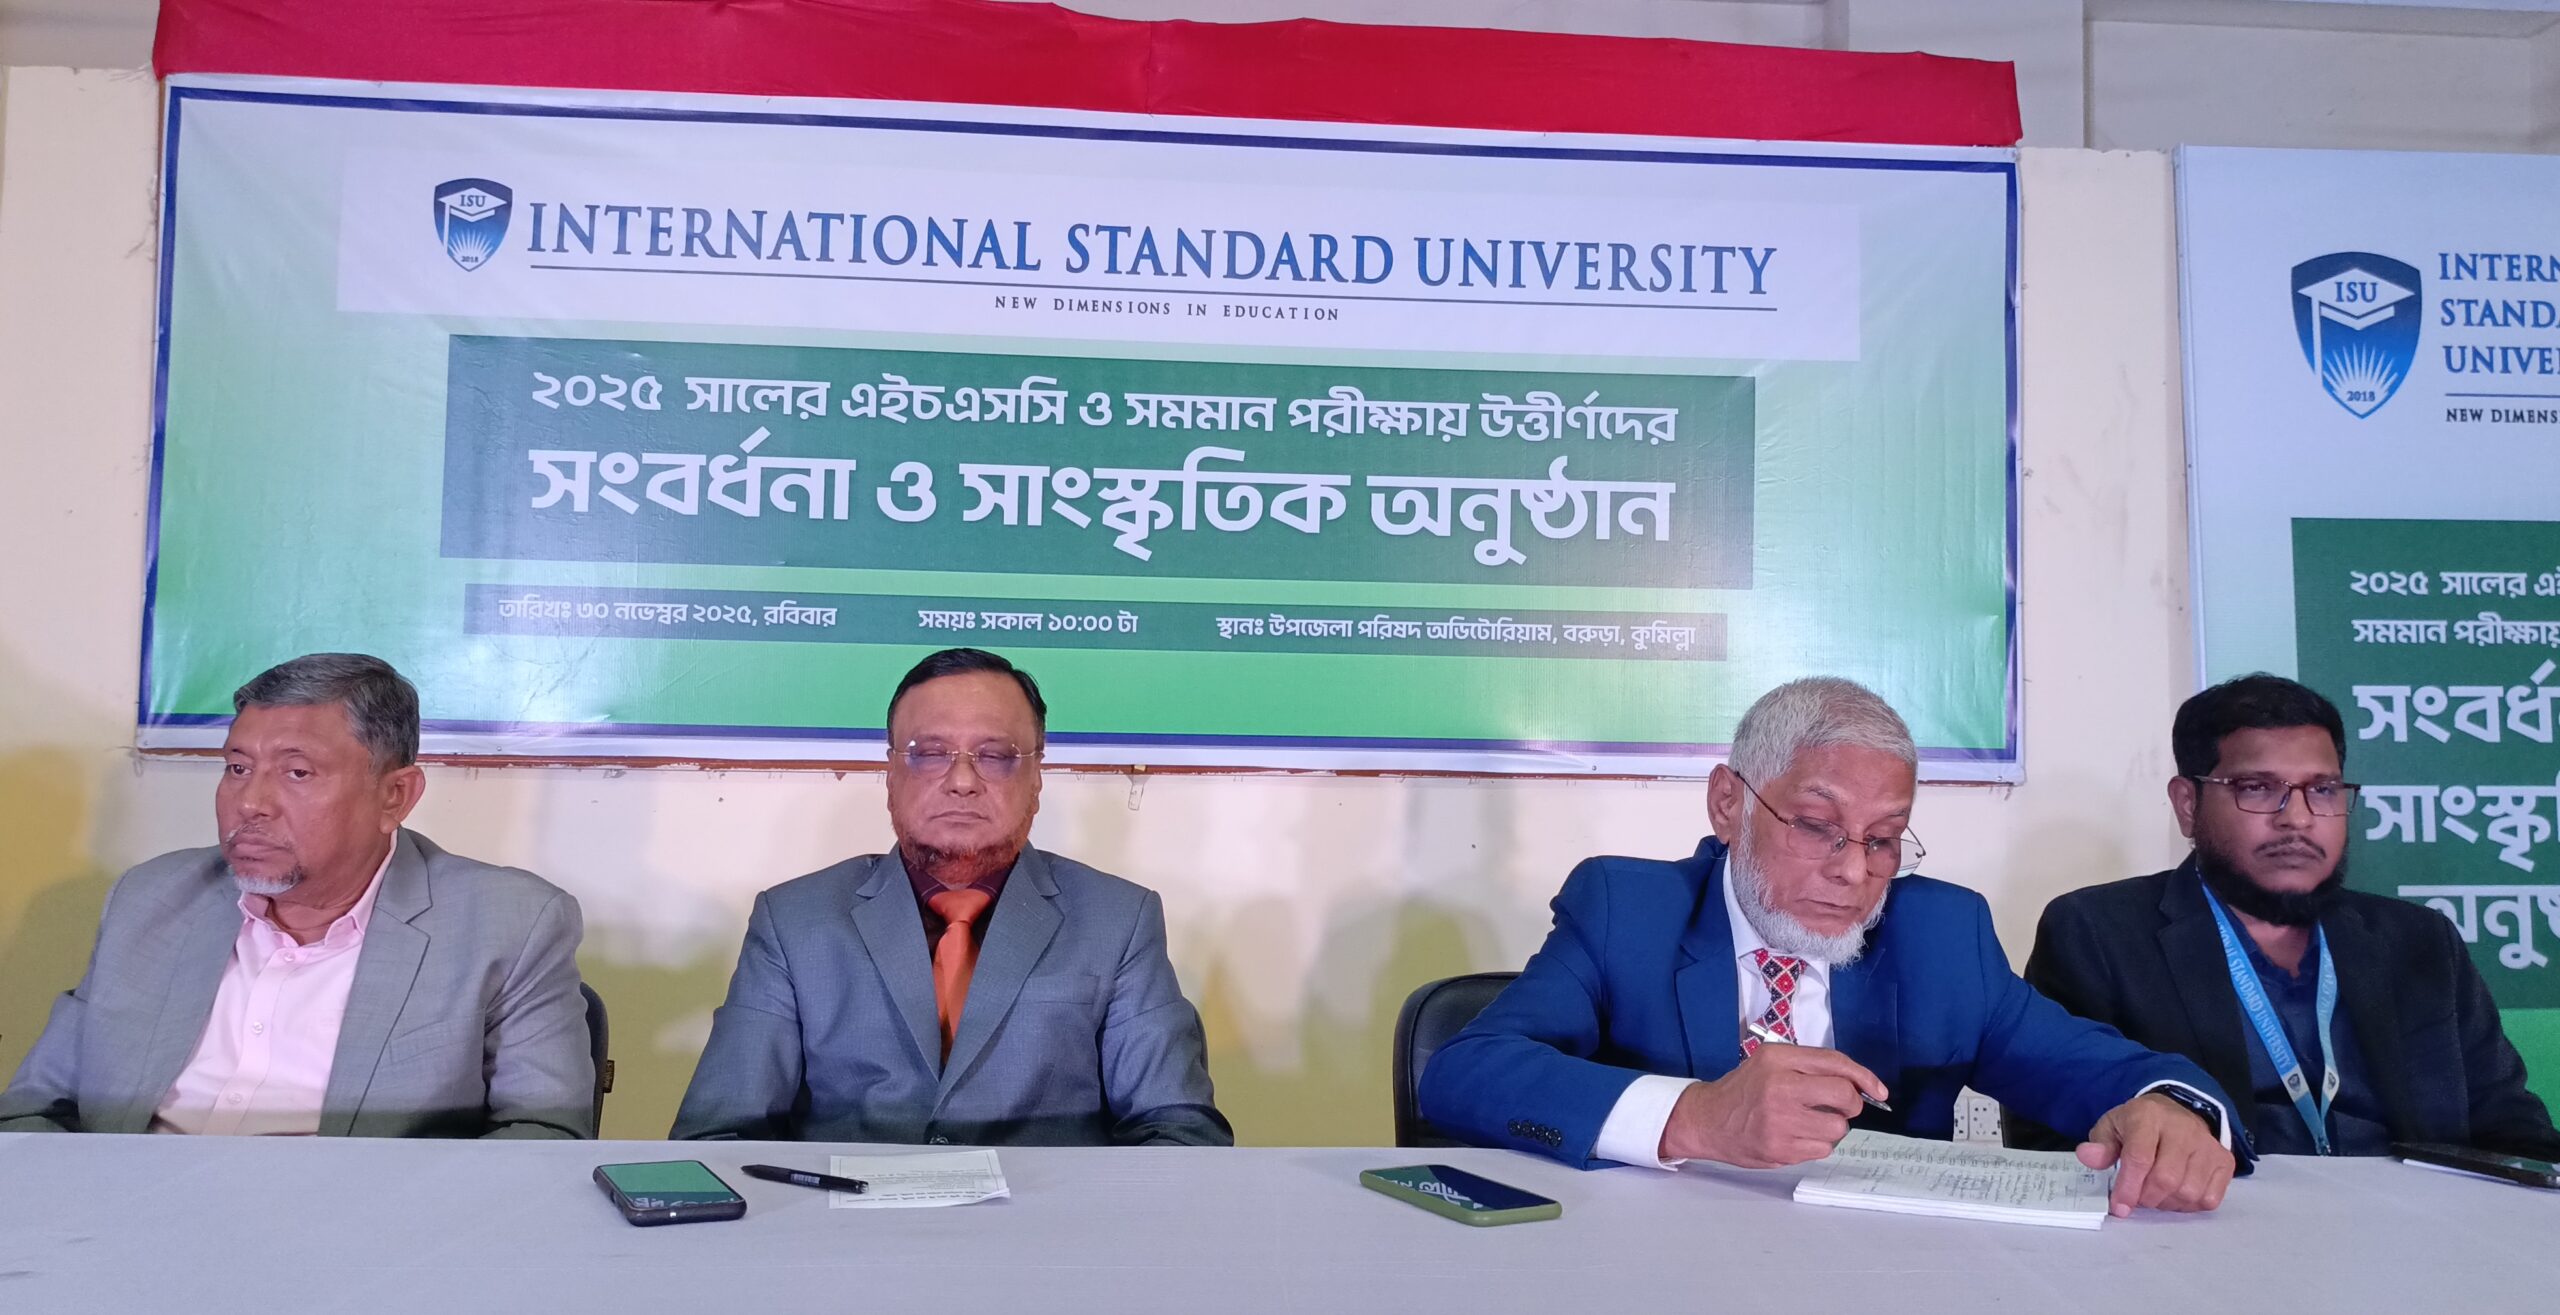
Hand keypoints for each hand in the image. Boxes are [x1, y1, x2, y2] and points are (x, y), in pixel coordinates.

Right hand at [1661, 1044, 1888, 1167]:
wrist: (1707, 1120)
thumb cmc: (1744, 1089)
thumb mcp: (1770, 1062)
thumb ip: (1810, 1066)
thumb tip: (1859, 1084)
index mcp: (1778, 1059)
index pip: (1835, 1064)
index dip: (1864, 1078)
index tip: (1878, 1091)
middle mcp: (1779, 1087)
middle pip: (1844, 1097)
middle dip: (1850, 1104)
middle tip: (1838, 1107)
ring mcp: (1779, 1121)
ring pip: (1838, 1128)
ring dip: (1832, 1127)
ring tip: (1809, 1122)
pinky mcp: (1780, 1149)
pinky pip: (1822, 1149)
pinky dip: (1816, 1144)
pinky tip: (1796, 1136)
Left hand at [2076, 1091, 2233, 1216]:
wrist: (2177, 1112)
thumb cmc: (2139, 1125)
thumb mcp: (2113, 1126)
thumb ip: (2100, 1144)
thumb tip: (2088, 1156)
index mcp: (2148, 1116)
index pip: (2140, 1157)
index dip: (2128, 1187)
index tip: (2119, 1207)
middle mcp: (2183, 1129)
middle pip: (2166, 1179)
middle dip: (2147, 1198)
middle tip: (2138, 1197)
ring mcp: (2208, 1145)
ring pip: (2189, 1192)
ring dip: (2167, 1203)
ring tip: (2156, 1194)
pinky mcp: (2224, 1161)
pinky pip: (2209, 1198)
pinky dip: (2190, 1205)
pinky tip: (2177, 1194)